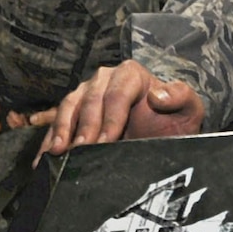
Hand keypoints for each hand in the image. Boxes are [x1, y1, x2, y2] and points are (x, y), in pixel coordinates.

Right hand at [43, 61, 205, 154]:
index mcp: (130, 75)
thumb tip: (157, 95)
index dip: (109, 118)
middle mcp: (104, 79)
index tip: (105, 141)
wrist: (163, 133)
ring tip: (56, 152)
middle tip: (78, 151)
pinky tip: (43, 157)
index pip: (117, 94)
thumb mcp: (189, 108)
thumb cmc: (174, 120)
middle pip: (89, 101)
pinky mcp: (74, 111)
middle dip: (83, 127)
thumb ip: (181, 97)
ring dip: (60, 130)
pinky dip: (49, 138)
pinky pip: (57, 122)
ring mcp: (86, 94)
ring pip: (69, 107)